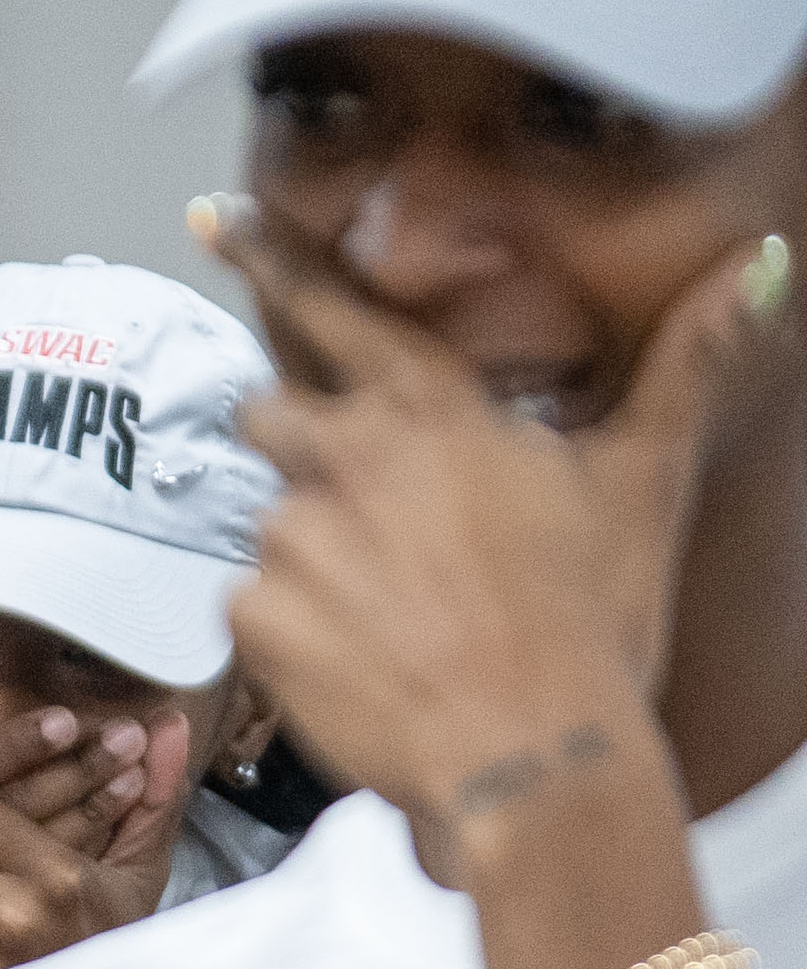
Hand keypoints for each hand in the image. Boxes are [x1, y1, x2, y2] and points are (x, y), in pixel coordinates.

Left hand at [196, 190, 782, 849]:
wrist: (532, 752)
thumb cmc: (591, 617)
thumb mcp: (645, 479)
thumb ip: (689, 360)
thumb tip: (761, 259)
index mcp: (429, 410)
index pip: (329, 308)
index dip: (271, 255)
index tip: (216, 216)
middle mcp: (343, 457)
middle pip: (270, 415)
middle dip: (302, 447)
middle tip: (374, 518)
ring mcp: (288, 535)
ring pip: (269, 521)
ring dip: (316, 554)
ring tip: (397, 613)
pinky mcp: (251, 613)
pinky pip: (252, 605)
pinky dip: (297, 629)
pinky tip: (364, 659)